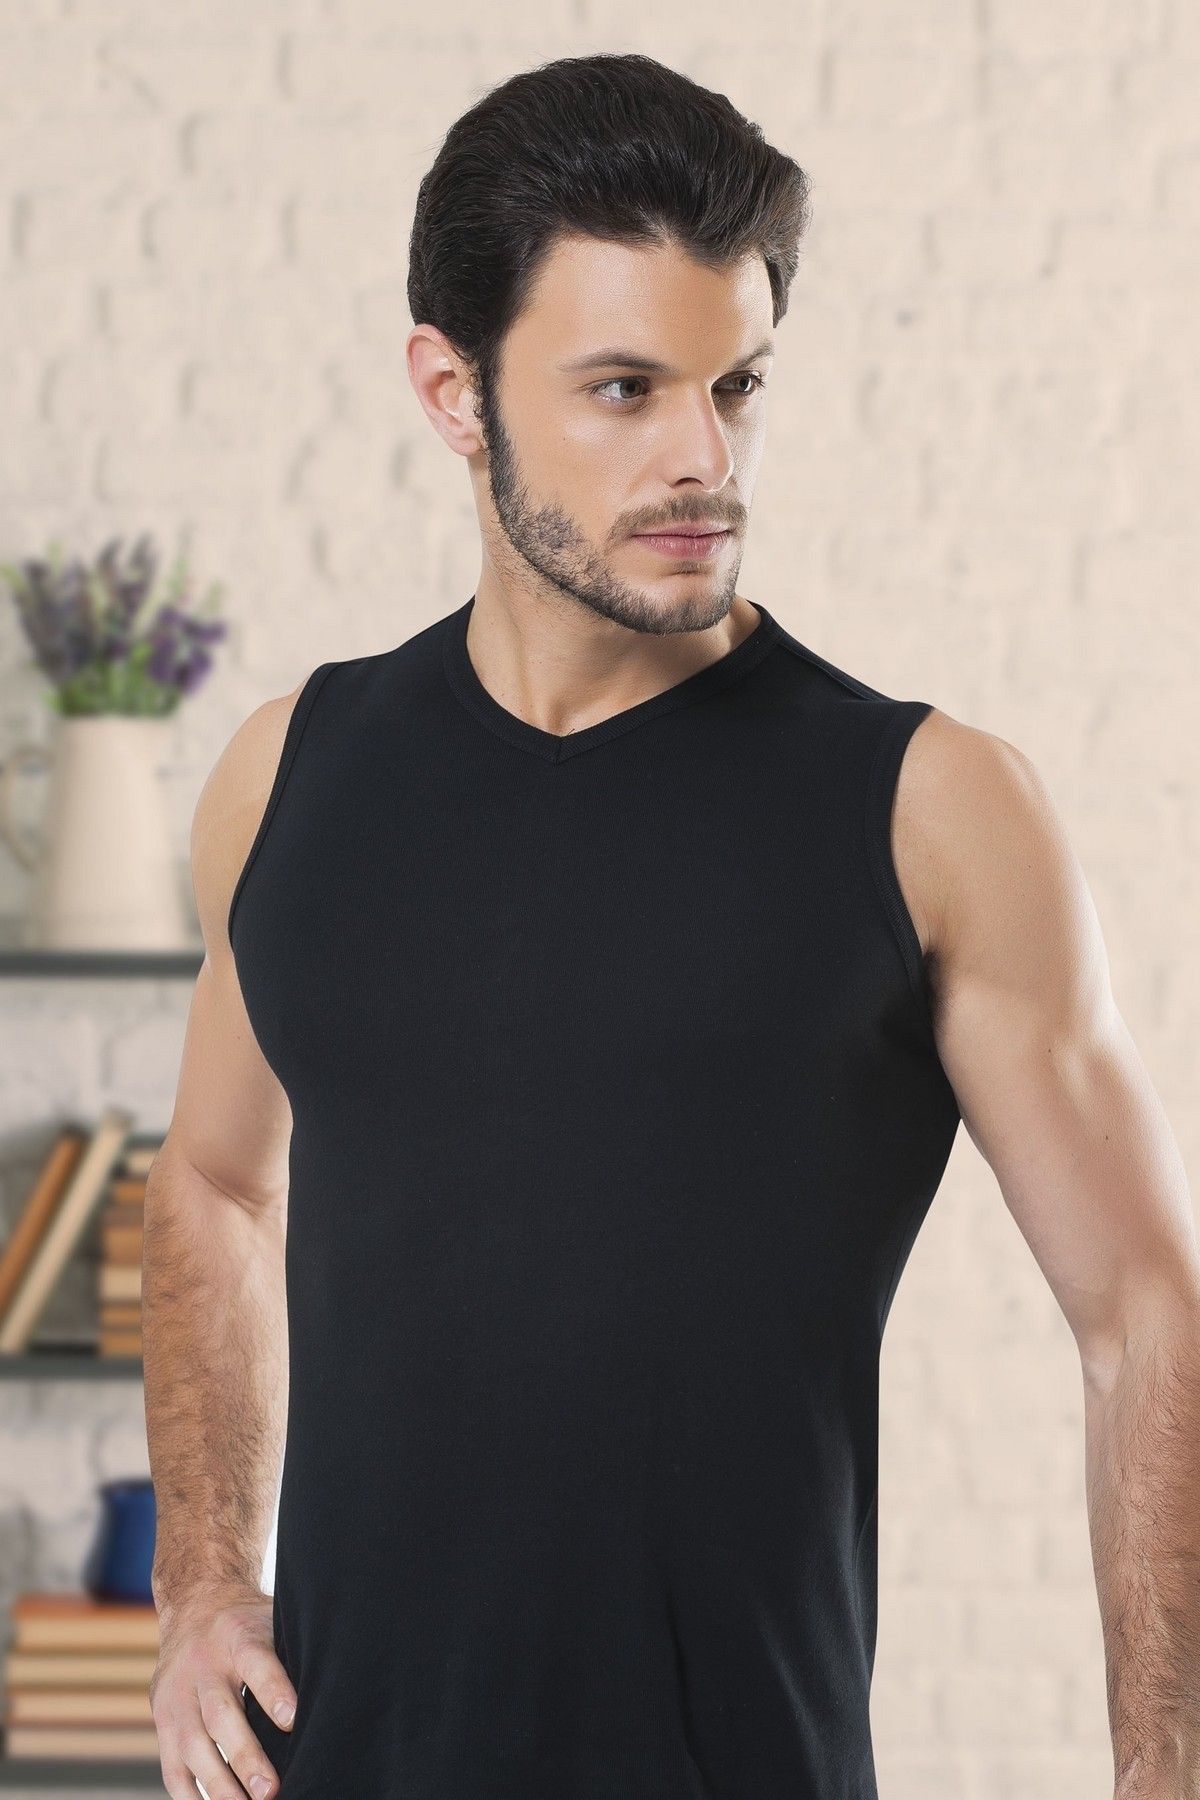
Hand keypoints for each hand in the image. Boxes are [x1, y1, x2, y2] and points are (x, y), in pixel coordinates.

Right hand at [149, 1584, 295, 1799]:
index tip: (293, 1722)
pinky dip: (191, 1796)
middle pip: (221, 1714)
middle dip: (246, 1756)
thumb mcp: (272, 1620)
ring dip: (219, 1785)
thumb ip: (292, 1654)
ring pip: (192, 1745)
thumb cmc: (249, 1623)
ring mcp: (176, 1695)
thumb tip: (334, 1693)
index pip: (256, 1663)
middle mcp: (202, 1665)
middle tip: (272, 1792)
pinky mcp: (161, 1720)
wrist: (196, 1607)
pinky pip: (172, 1765)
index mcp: (237, 1635)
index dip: (273, 1692)